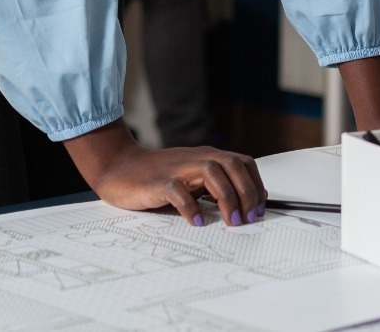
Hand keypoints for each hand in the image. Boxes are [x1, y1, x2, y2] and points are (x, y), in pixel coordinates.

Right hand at [64, 122, 265, 227]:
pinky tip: (196, 222)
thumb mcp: (193, 180)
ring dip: (226, 197)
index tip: (259, 209)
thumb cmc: (158, 177)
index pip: (242, 163)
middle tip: (248, 218)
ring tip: (231, 221)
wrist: (119, 168)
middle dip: (246, 192)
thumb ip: (216, 187)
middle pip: (232, 165)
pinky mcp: (158, 182)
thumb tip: (248, 203)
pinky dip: (190, 207)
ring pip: (212, 172)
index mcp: (207, 157)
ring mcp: (177, 168)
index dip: (255, 185)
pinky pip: (178, 191)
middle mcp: (196, 158)